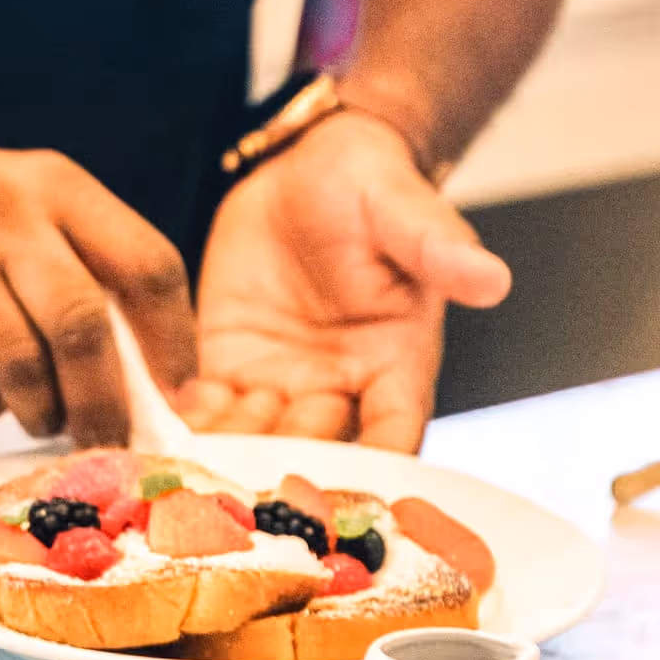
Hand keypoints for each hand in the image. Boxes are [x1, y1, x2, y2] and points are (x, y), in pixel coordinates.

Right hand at [0, 138, 194, 442]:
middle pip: (84, 326)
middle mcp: (3, 208)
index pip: (146, 264)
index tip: (180, 396)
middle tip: (105, 438)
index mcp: (54, 184)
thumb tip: (150, 383)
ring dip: (36, 411)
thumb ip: (77, 269)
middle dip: (104, 402)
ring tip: (31, 413)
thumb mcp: (15, 211)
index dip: (175, 341)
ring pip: (22, 367)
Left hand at [185, 112, 508, 448]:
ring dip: (229, 452)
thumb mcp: (405, 209)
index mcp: (397, 366)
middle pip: (317, 452)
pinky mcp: (229, 365)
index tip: (342, 490)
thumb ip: (438, 247)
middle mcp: (341, 391)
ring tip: (201, 454)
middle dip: (285, 469)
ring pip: (257, 440)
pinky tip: (166, 422)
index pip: (392, 435)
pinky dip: (189, 421)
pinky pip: (208, 408)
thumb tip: (493, 277)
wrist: (309, 169)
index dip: (370, 468)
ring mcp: (281, 384)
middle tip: (248, 481)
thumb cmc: (373, 187)